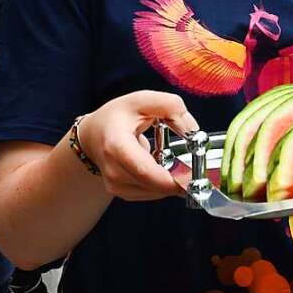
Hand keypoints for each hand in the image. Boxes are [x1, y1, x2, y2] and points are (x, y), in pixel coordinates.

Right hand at [76, 91, 198, 201]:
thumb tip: (193, 131)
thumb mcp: (144, 99)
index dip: (171, 178)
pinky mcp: (122, 192)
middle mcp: (113, 170)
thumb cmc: (118, 116)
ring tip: (178, 160)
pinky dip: (164, 182)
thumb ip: (172, 107)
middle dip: (180, 179)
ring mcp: (116, 185)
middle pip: (153, 184)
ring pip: (155, 191)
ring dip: (173, 180)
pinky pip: (152, 192)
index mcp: (116, 145)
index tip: (194, 176)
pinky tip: (166, 166)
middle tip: (199, 169)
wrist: (93, 135)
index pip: (144, 170)